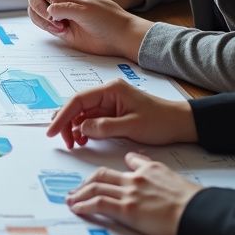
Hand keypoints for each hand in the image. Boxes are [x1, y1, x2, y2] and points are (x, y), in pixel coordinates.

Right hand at [42, 0, 150, 59]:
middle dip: (40, 5)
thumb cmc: (107, 18)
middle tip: (51, 14)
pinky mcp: (59, 28)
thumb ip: (64, 6)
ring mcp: (59, 13)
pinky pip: (44, 25)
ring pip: (37, 11)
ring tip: (58, 25)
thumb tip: (48, 9)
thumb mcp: (85, 7)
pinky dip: (46, 27)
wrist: (119, 37)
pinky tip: (60, 30)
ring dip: (43, 18)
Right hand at [46, 78, 196, 149]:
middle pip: (76, 106)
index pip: (78, 100)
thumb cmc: (161, 122)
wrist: (182, 123)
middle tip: (64, 141)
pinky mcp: (112, 112)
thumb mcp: (131, 126)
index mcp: (110, 90)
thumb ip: (104, 127)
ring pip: (82, 114)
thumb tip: (81, 128)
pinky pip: (92, 119)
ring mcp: (109, 102)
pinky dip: (85, 130)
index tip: (53, 131)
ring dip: (75, 128)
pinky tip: (85, 140)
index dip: (62, 116)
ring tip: (75, 144)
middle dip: (66, 123)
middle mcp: (107, 93)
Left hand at [66, 152, 202, 234]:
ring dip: (79, 194)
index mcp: (145, 169)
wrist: (199, 211)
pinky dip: (84, 205)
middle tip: (75, 190)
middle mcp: (133, 178)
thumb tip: (138, 162)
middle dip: (84, 183)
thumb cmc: (191, 199)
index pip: (120, 166)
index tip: (94, 180)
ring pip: (95, 188)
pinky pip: (99, 204)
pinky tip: (78, 209)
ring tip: (71, 200)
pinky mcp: (128, 210)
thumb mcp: (170, 175)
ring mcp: (129, 193)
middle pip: (100, 176)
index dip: (103, 174)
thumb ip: (151, 168)